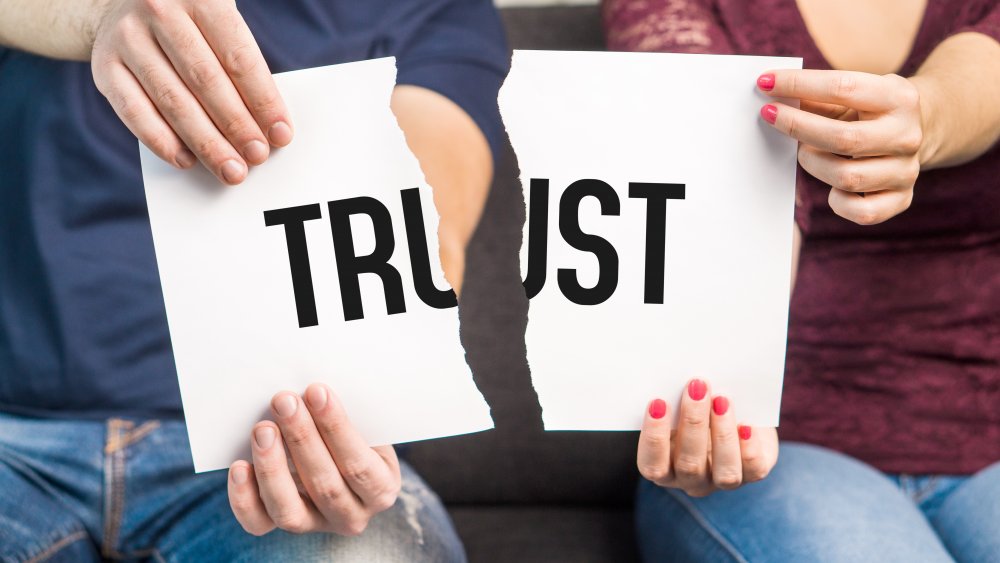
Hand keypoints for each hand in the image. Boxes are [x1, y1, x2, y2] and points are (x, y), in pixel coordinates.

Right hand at [89, 0, 292, 184]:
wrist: (124, 4)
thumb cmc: (191, 22)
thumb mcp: (220, 20)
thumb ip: (241, 62)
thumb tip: (269, 124)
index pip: (239, 58)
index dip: (263, 101)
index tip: (280, 134)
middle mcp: (159, 9)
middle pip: (206, 82)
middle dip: (236, 126)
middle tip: (257, 156)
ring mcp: (127, 37)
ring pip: (173, 101)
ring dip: (206, 142)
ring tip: (230, 168)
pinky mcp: (104, 66)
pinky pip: (135, 112)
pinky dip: (162, 141)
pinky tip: (187, 160)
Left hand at [228, 384, 400, 535]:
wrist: (342, 460)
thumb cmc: (354, 436)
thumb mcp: (366, 427)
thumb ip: (347, 417)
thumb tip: (312, 391)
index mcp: (381, 488)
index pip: (359, 465)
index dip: (337, 428)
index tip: (317, 391)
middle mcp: (352, 515)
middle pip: (324, 485)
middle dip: (301, 438)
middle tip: (284, 401)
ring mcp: (316, 525)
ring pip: (288, 509)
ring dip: (272, 466)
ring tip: (262, 429)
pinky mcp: (284, 525)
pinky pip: (259, 522)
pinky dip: (244, 497)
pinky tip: (239, 466)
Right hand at [637, 379, 778, 496]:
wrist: (734, 413)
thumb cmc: (696, 409)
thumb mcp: (677, 407)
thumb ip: (671, 400)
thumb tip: (674, 379)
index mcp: (664, 468)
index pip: (652, 465)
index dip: (654, 437)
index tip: (658, 402)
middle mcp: (691, 481)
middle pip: (690, 465)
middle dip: (693, 423)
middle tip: (696, 388)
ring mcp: (721, 481)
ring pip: (724, 473)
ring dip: (722, 434)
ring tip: (721, 400)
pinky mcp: (752, 473)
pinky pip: (753, 469)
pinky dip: (750, 447)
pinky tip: (747, 423)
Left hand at [757, 69, 922, 225]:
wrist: (922, 130)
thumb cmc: (870, 111)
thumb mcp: (854, 94)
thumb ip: (818, 96)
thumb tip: (771, 93)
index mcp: (899, 98)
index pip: (843, 88)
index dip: (799, 84)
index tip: (765, 83)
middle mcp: (907, 135)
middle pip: (843, 139)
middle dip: (798, 126)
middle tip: (771, 116)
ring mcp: (906, 170)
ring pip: (847, 178)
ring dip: (814, 164)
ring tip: (806, 151)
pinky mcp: (902, 199)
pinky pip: (862, 212)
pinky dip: (838, 202)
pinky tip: (832, 187)